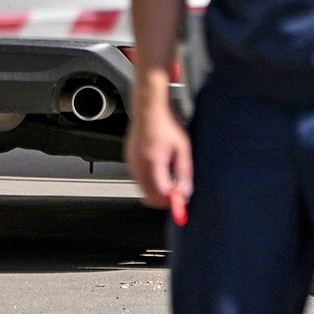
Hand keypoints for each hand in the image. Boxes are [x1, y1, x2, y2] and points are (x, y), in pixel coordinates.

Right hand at [124, 90, 191, 214]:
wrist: (148, 110)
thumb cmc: (165, 125)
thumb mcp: (183, 148)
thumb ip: (184, 173)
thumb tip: (185, 192)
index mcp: (153, 160)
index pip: (160, 193)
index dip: (171, 201)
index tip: (180, 203)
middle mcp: (139, 164)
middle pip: (148, 197)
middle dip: (163, 200)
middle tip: (175, 196)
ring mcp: (131, 163)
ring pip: (143, 190)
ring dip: (156, 191)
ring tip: (168, 180)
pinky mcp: (128, 161)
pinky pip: (138, 180)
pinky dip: (149, 182)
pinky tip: (158, 172)